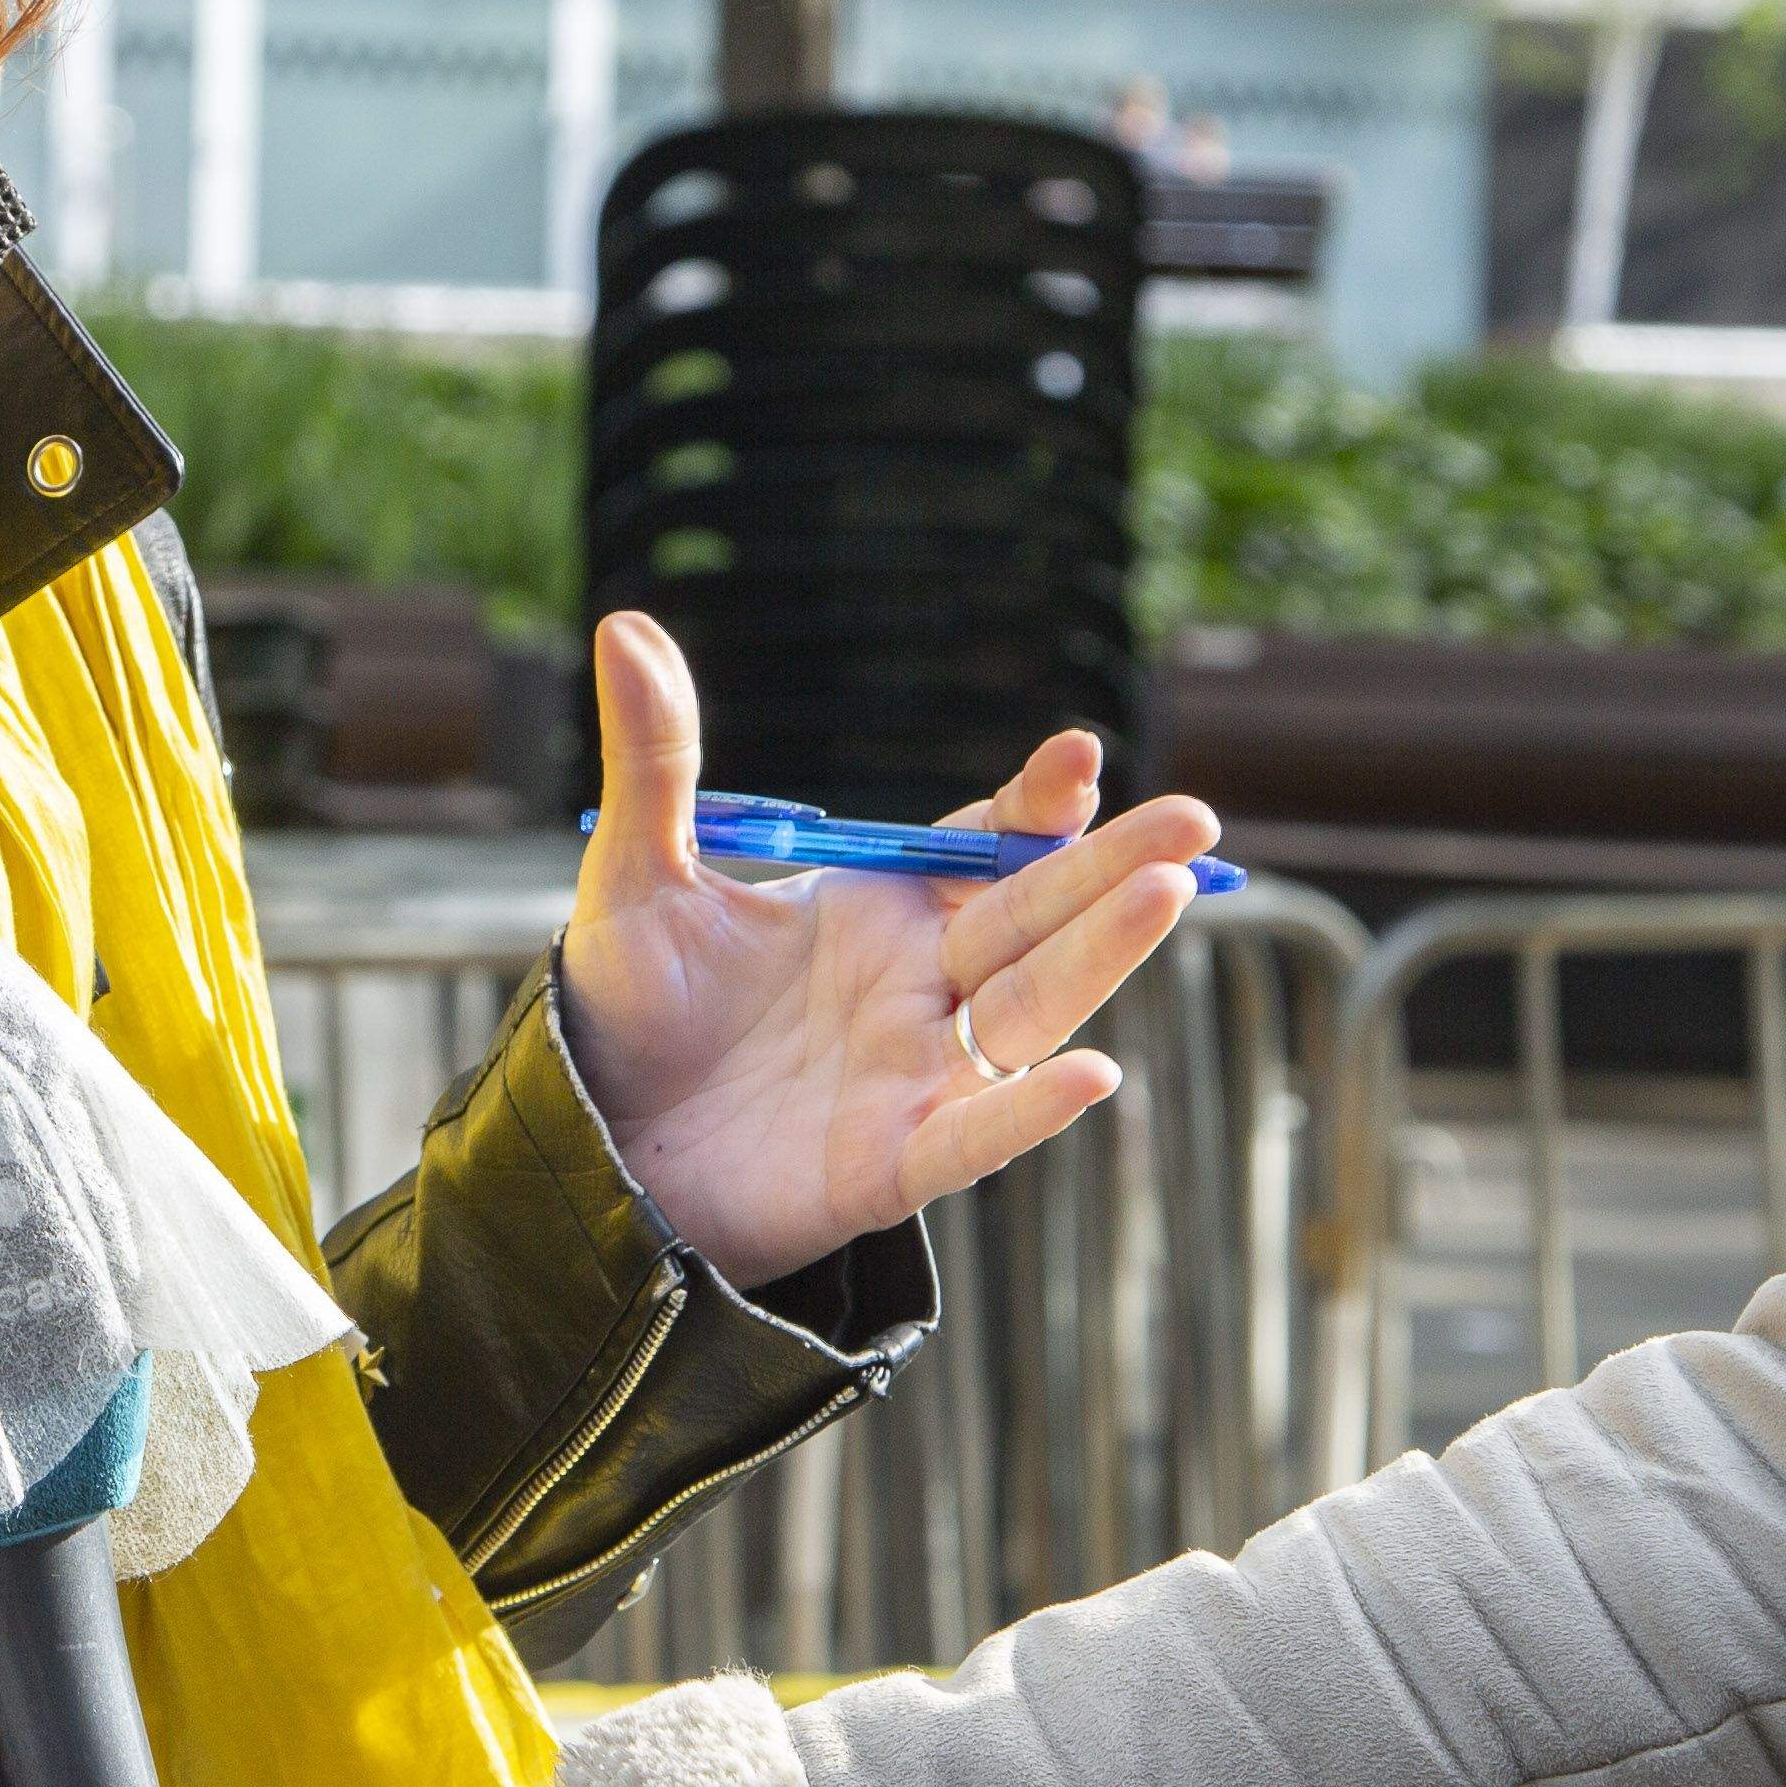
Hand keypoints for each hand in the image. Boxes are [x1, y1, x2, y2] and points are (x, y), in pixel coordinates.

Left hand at [559, 611, 1224, 1285]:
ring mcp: (914, 1074)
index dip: (1037, 803)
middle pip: (1036, 917)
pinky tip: (1091, 1075)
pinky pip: (972, 1136)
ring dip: (1100, 955)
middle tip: (1193, 818)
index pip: (986, 847)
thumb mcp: (637, 876)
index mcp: (879, 908)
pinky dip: (1026, 1110)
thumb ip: (655, 759)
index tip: (1078, 753)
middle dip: (1112, 866)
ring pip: (1030, 1009)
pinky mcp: (887, 1163)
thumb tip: (625, 623)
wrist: (592, 1147)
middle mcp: (919, 985)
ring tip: (1168, 892)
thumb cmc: (630, 1012)